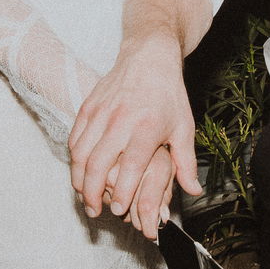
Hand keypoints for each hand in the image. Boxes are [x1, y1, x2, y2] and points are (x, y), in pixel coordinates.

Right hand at [69, 38, 198, 240]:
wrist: (148, 56)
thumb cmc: (169, 94)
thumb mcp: (184, 127)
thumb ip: (186, 162)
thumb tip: (194, 191)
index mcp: (146, 127)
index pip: (130, 166)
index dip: (123, 191)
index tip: (120, 210)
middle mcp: (120, 121)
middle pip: (98, 164)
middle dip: (93, 193)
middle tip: (95, 212)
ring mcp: (100, 114)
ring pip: (80, 154)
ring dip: (79, 180)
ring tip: (85, 198)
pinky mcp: (88, 108)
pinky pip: (75, 139)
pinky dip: (75, 160)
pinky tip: (80, 174)